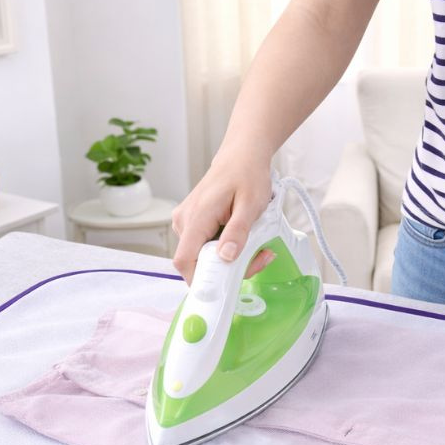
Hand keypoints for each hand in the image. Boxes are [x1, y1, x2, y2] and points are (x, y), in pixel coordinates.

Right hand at [170, 150, 275, 283]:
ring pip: (202, 256)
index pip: (184, 260)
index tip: (224, 287)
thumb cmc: (247, 175)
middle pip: (197, 262)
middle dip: (228, 269)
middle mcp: (184, 221)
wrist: (241, 156)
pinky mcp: (192, 223)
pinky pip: (205, 246)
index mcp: (196, 217)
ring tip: (257, 244)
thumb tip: (224, 257)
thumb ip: (238, 232)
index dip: (200, 280)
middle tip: (260, 257)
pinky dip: (225, 249)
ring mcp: (186, 222)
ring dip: (230, 259)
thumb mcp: (250, 205)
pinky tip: (243, 238)